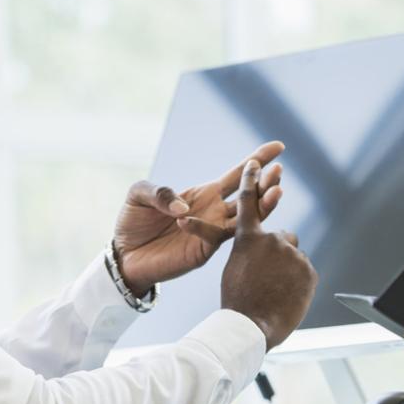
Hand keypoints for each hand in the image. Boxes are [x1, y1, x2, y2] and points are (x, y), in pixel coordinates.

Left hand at [113, 141, 285, 294]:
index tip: (279, 147)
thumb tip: (182, 208)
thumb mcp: (140, 195)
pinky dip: (207, 227)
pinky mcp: (202, 251)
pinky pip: (213, 237)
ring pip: (246, 218)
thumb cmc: (134, 222)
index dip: (257, 160)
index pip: (238, 174)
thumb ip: (159, 192)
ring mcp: (212, 232)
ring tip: (275, 192)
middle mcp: (215, 212)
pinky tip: (185, 219)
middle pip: (250, 195)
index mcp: (206, 194)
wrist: (124, 256)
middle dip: (267, 182)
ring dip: (262, 206)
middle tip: (279, 171)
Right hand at [221, 159, 316, 349]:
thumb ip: (249, 250)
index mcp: (248, 238)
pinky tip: (286, 295)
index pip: (250, 202)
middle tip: (267, 275)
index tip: (256, 161)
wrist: (252, 326)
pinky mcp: (308, 269)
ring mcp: (293, 254)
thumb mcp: (235, 268)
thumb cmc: (238, 301)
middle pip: (282, 237)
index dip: (253, 180)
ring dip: (288, 268)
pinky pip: (304, 270)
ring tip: (276, 290)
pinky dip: (298, 281)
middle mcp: (272, 239)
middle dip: (278, 252)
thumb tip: (263, 250)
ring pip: (294, 255)